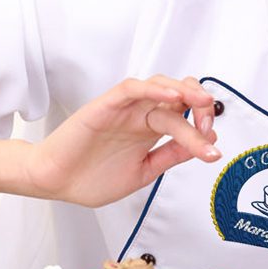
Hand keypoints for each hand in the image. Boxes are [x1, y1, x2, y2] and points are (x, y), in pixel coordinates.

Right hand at [23, 75, 219, 205]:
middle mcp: (141, 115)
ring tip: (202, 102)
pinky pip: (131, 89)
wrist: (55, 183)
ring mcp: (124, 109)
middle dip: (200, 105)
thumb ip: (172, 155)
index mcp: (151, 129)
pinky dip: (153, 89)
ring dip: (183, 90)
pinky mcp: (105, 105)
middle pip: (178, 95)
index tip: (212, 147)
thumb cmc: (92, 177)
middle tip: (210, 124)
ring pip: (159, 86)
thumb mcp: (145, 171)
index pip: (185, 115)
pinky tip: (173, 96)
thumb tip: (208, 143)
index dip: (203, 125)